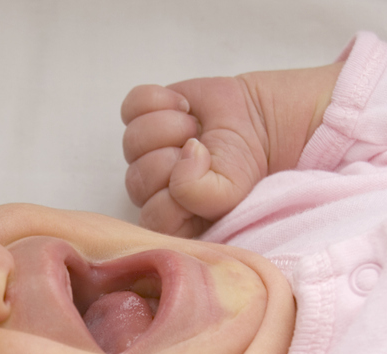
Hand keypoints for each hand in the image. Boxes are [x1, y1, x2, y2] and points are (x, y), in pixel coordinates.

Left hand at [121, 76, 267, 237]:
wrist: (257, 121)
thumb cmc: (242, 165)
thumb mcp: (230, 193)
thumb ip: (199, 194)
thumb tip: (183, 155)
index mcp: (170, 219)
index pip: (152, 218)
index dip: (178, 195)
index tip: (207, 176)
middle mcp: (150, 190)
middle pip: (137, 180)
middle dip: (176, 159)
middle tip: (203, 150)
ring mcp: (143, 152)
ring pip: (132, 141)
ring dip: (171, 128)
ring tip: (195, 129)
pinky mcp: (141, 116)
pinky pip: (130, 106)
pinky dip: (160, 100)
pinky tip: (184, 107)